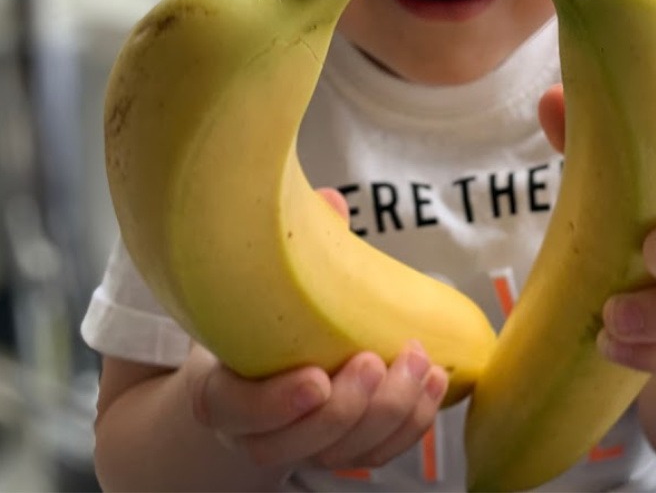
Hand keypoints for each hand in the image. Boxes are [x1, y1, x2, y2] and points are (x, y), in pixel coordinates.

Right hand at [180, 187, 448, 474]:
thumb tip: (330, 202)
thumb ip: (297, 246)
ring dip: (389, 412)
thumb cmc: (263, 319)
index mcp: (222, 390)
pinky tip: (433, 380)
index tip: (316, 377)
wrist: (260, 367)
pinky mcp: (344, 449)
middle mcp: (257, 431)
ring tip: (417, 361)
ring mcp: (303, 445)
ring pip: (344, 453)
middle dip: (347, 406)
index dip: (274, 403)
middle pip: (296, 442)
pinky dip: (411, 422)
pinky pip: (379, 452)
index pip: (234, 409)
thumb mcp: (264, 286)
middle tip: (374, 360)